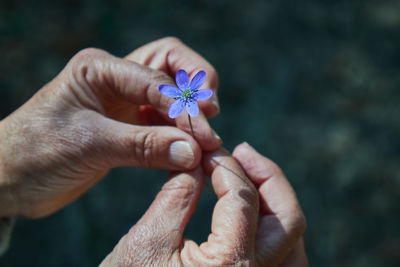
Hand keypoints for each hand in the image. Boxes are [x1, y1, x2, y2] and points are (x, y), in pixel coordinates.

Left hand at [0, 37, 220, 217]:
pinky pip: (164, 123)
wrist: (10, 180)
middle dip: (195, 89)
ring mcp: (124, 102)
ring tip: (206, 139)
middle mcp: (116, 78)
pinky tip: (190, 150)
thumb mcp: (89, 145)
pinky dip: (180, 134)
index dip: (182, 105)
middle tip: (212, 118)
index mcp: (99, 68)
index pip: (154, 78)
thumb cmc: (36, 153)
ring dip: (191, 113)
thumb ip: (143, 146)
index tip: (202, 134)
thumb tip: (192, 150)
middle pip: (171, 65)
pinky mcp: (129, 126)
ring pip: (172, 95)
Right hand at [100, 143, 306, 265]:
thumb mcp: (146, 240)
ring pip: (291, 238)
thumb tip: (197, 160)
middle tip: (242, 152)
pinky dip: (270, 224)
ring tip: (247, 173)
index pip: (243, 198)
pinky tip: (250, 207)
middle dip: (267, 176)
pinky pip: (282, 255)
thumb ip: (177, 195)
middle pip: (288, 219)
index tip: (205, 151)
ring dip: (273, 200)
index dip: (224, 165)